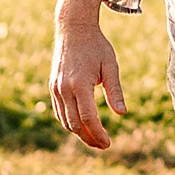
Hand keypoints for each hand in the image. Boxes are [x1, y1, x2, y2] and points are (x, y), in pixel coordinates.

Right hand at [51, 0, 125, 149]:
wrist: (73, 29)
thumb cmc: (96, 46)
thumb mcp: (110, 65)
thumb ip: (115, 90)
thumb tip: (122, 113)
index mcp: (80, 84)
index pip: (88, 118)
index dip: (98, 134)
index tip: (108, 143)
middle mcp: (64, 89)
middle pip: (74, 124)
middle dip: (89, 138)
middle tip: (103, 145)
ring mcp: (56, 89)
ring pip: (65, 121)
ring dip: (79, 133)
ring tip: (94, 138)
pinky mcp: (53, 87)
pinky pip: (59, 112)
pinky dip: (69, 122)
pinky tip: (82, 126)